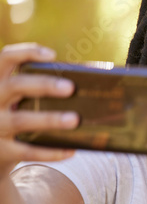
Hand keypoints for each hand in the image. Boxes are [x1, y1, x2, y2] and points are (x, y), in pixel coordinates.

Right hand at [0, 43, 77, 175]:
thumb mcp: (15, 99)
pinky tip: (71, 149)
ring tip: (75, 119)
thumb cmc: (13, 117)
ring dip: (50, 119)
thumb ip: (34, 91)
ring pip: (21, 120)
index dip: (26, 53)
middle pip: (14, 86)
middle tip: (70, 88)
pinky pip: (28, 151)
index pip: (5, 57)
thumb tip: (82, 89)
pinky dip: (51, 151)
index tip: (52, 55)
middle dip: (43, 85)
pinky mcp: (2, 150)